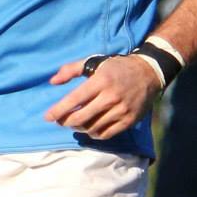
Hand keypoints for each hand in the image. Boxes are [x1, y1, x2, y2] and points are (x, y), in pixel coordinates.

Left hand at [44, 54, 158, 140]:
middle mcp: (110, 97)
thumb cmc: (116, 67)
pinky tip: (90, 127)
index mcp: (100, 81)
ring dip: (79, 128)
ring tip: (75, 123)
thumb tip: (53, 82)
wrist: (149, 72)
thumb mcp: (94, 62)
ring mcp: (121, 110)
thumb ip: (71, 70)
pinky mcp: (129, 120)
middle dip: (65, 122)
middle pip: (80, 118)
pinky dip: (94, 134)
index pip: (73, 100)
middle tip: (60, 120)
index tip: (47, 117)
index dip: (58, 111)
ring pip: (92, 128)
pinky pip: (106, 134)